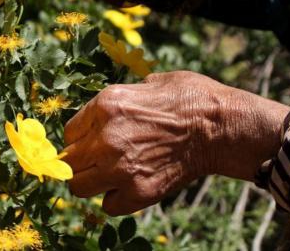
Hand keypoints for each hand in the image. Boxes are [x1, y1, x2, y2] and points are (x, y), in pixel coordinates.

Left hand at [63, 71, 289, 215]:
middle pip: (69, 162)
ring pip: (79, 187)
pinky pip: (108, 206)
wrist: (221, 127)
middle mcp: (105, 138)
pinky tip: (130, 187)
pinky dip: (116, 199)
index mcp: (106, 105)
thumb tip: (109, 111)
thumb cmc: (191, 98)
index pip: (68, 132)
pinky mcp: (138, 192)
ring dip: (92, 183)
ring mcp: (119, 168)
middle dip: (81, 162)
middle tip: (96, 163)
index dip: (80, 139)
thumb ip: (122, 98)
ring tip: (109, 177)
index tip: (89, 143)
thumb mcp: (151, 83)